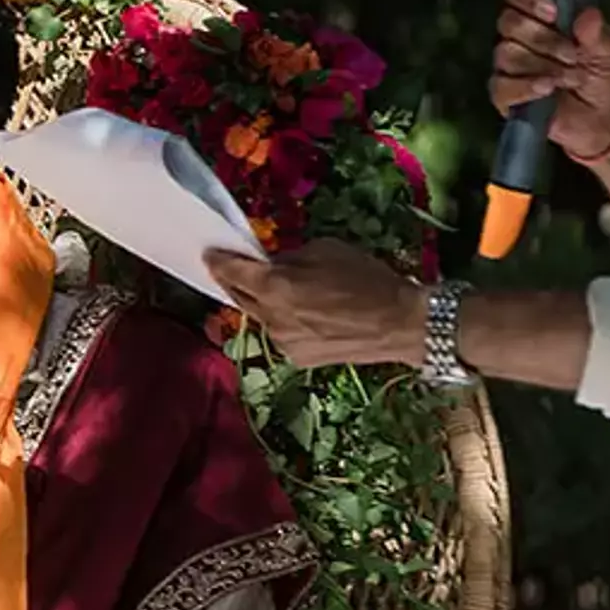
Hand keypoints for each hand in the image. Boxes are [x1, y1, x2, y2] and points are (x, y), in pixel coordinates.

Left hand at [207, 239, 426, 370]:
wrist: (399, 324)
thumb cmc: (366, 278)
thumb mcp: (326, 250)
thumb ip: (289, 257)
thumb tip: (271, 264)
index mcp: (275, 287)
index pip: (233, 273)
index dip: (218, 261)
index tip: (209, 253)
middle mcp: (270, 318)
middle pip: (239, 297)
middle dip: (233, 281)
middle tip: (231, 268)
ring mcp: (281, 342)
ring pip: (260, 317)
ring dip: (261, 302)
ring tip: (276, 290)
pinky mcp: (296, 358)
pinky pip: (279, 333)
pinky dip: (282, 320)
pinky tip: (301, 313)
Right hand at [489, 0, 609, 161]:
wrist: (600, 118)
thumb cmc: (602, 75)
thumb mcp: (608, 52)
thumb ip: (598, 33)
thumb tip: (589, 15)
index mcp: (542, 11)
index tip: (553, 12)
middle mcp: (519, 33)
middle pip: (509, 21)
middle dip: (544, 39)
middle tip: (574, 55)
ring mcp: (508, 63)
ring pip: (506, 53)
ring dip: (542, 65)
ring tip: (571, 77)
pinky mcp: (503, 92)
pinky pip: (502, 84)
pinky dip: (527, 87)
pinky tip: (548, 90)